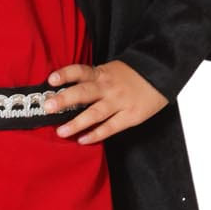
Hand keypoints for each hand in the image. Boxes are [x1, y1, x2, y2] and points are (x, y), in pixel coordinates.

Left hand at [43, 60, 168, 143]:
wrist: (163, 73)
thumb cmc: (132, 75)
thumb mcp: (111, 70)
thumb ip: (92, 79)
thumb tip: (65, 91)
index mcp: (102, 74)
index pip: (81, 71)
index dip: (65, 74)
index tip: (51, 80)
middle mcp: (108, 87)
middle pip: (84, 93)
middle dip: (64, 100)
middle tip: (47, 107)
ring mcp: (119, 102)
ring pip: (95, 113)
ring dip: (77, 123)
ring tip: (61, 132)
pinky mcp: (130, 116)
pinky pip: (110, 127)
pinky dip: (96, 134)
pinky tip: (83, 140)